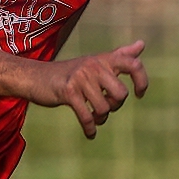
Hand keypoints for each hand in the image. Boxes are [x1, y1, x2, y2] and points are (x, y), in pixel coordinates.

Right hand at [30, 41, 148, 137]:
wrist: (36, 77)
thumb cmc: (70, 73)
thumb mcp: (95, 62)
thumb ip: (119, 55)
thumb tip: (142, 44)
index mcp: (103, 59)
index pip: (133, 65)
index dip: (142, 81)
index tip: (139, 94)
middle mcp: (94, 66)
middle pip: (120, 94)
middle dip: (115, 106)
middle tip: (106, 107)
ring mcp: (81, 78)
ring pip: (104, 108)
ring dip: (101, 118)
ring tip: (95, 117)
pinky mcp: (68, 92)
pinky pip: (87, 116)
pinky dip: (90, 128)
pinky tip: (90, 133)